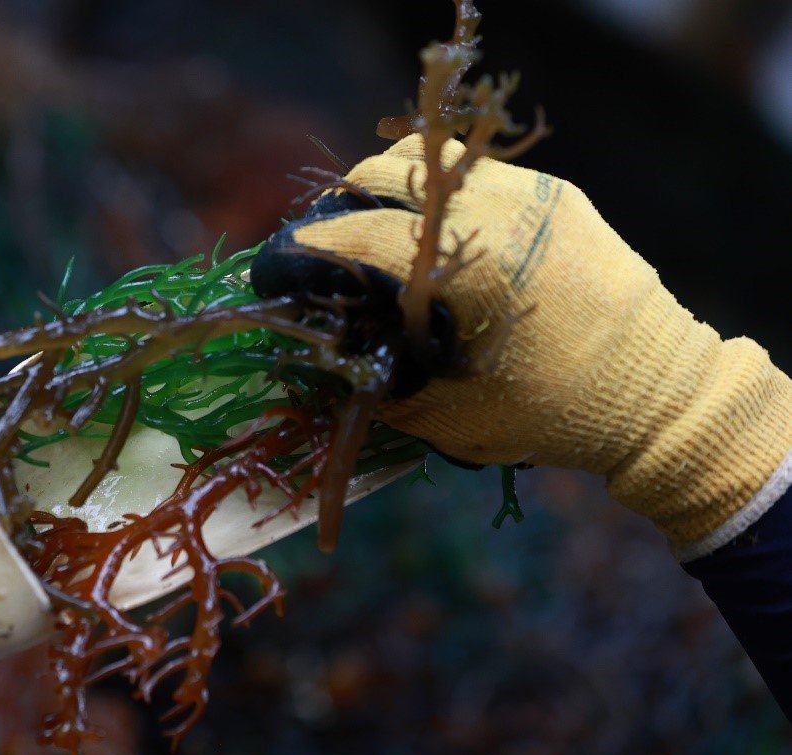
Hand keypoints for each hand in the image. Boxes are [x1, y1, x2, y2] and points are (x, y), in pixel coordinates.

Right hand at [289, 135, 791, 556]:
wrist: (661, 398)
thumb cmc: (548, 416)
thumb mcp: (445, 413)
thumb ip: (374, 378)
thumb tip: (322, 349)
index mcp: (468, 268)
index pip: (353, 235)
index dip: (298, 252)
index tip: (271, 273)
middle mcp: (497, 211)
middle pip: (385, 172)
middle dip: (339, 208)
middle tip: (323, 254)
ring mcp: (532, 194)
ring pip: (430, 159)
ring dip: (387, 191)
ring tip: (374, 237)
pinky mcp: (557, 195)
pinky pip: (475, 176)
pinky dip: (438, 198)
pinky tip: (434, 241)